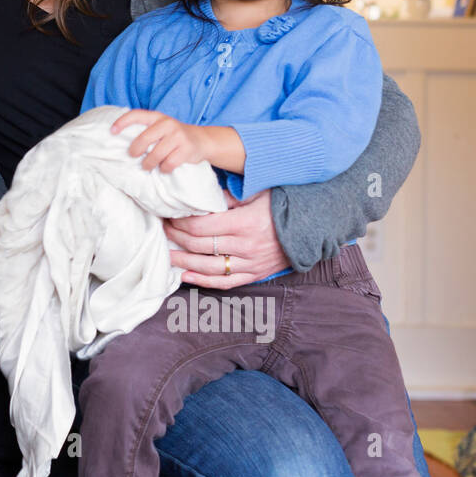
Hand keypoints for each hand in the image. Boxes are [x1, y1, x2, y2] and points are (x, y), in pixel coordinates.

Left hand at [110, 108, 210, 171]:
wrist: (202, 140)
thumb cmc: (174, 136)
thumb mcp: (161, 127)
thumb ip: (147, 131)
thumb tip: (123, 145)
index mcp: (158, 117)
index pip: (136, 115)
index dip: (122, 122)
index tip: (112, 131)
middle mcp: (168, 124)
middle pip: (144, 139)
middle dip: (135, 151)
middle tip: (133, 156)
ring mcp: (178, 136)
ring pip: (155, 155)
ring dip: (149, 164)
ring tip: (147, 166)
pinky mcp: (186, 149)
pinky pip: (168, 164)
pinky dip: (164, 169)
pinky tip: (165, 167)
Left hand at [163, 188, 290, 288]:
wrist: (312, 228)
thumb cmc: (282, 207)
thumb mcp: (258, 194)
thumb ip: (229, 197)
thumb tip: (202, 197)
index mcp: (244, 223)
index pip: (202, 226)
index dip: (181, 223)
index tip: (169, 216)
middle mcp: (246, 245)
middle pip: (201, 246)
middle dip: (177, 238)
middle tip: (163, 230)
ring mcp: (251, 263)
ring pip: (209, 267)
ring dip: (184, 262)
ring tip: (167, 255)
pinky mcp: (255, 274)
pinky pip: (226, 282)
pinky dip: (204, 281)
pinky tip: (186, 276)